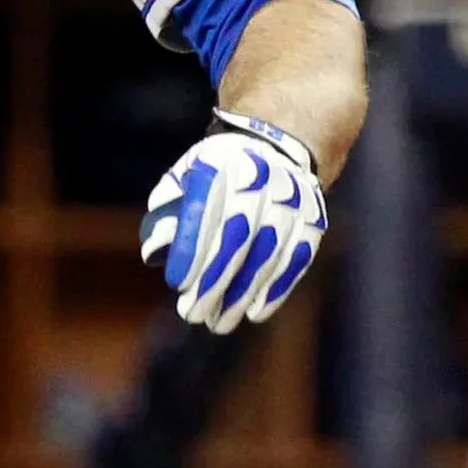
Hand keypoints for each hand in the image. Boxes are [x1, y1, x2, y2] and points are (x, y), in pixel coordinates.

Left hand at [141, 110, 327, 333]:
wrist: (278, 145)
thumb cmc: (217, 172)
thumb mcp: (185, 176)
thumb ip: (166, 210)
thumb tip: (155, 253)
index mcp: (220, 166)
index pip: (203, 213)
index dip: (191, 251)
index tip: (177, 284)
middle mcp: (260, 180)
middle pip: (236, 238)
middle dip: (214, 281)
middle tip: (193, 314)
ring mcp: (292, 200)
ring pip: (267, 254)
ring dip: (242, 293)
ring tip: (220, 322)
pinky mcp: (312, 219)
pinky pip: (296, 258)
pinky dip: (276, 288)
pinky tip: (255, 312)